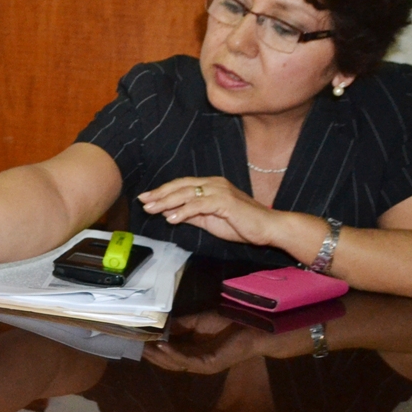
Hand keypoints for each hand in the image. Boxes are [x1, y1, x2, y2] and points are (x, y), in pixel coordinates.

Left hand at [136, 176, 279, 245]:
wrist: (268, 228)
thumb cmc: (242, 225)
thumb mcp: (210, 220)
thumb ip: (192, 215)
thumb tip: (170, 213)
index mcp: (211, 185)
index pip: (182, 185)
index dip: (163, 190)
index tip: (146, 198)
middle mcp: (214, 183)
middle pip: (181, 186)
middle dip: (160, 194)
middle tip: (143, 201)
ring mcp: (220, 191)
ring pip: (187, 193)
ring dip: (167, 202)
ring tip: (152, 210)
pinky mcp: (225, 201)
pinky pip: (199, 205)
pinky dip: (184, 211)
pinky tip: (172, 218)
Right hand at [140, 311, 267, 373]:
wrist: (252, 327)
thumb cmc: (228, 323)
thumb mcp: (198, 321)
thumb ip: (181, 325)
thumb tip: (160, 326)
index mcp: (193, 352)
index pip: (169, 353)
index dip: (153, 348)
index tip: (137, 340)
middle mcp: (196, 361)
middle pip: (168, 361)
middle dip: (152, 354)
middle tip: (134, 345)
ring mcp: (203, 365)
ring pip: (175, 363)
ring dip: (158, 355)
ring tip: (144, 346)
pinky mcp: (209, 364)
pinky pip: (187, 360)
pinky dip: (173, 354)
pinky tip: (161, 346)